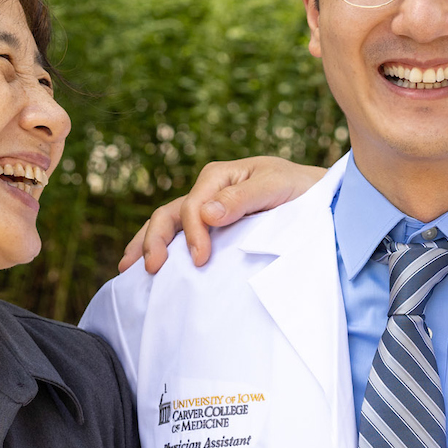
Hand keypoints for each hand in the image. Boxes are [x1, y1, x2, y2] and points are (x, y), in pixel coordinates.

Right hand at [120, 156, 325, 273]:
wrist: (319, 197)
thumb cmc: (300, 188)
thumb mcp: (276, 187)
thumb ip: (242, 198)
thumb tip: (205, 212)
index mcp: (217, 177)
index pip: (192, 207)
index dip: (192, 234)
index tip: (200, 260)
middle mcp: (206, 192)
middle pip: (168, 215)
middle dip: (154, 240)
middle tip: (151, 269)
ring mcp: (206, 211)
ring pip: (166, 225)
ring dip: (146, 245)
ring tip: (128, 270)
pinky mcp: (212, 229)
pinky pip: (180, 237)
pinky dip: (161, 250)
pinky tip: (149, 270)